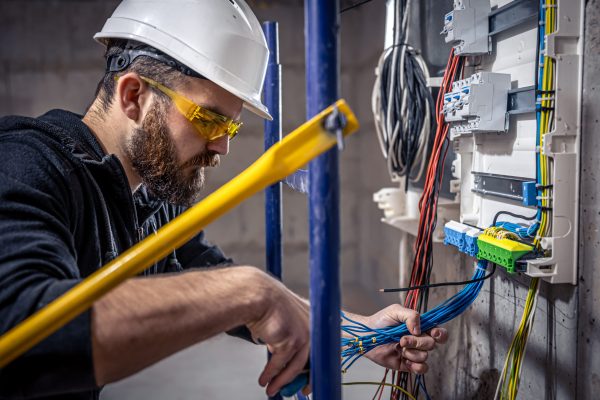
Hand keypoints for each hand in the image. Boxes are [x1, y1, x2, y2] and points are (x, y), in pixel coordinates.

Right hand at [245, 270, 309, 396]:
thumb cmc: (267, 303)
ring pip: (294, 367)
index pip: (321, 348)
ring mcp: (304, 334)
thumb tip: (285, 361)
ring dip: (281, 381)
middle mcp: (313, 326)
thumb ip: (290, 337)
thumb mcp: (285, 319)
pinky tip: (263, 380)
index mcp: (314, 319)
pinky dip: (269, 375)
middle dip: (303, 381)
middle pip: (312, 361)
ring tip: (271, 389)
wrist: (257, 294)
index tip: (309, 381)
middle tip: (296, 391)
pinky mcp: (291, 341)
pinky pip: (278, 364)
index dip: (315, 368)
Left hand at [357, 304, 447, 373]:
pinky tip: (405, 360)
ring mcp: (413, 353)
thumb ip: (411, 315)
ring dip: (412, 353)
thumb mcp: (395, 311)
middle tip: (402, 339)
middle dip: (418, 342)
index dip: (440, 334)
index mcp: (420, 327)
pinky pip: (421, 369)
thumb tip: (419, 330)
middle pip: (432, 344)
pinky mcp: (407, 365)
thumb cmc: (380, 321)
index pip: (439, 332)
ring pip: (425, 357)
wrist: (366, 336)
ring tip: (399, 347)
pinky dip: (416, 366)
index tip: (433, 333)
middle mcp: (419, 340)